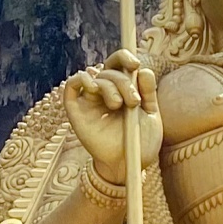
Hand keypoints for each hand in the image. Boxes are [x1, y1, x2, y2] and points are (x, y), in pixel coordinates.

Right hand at [63, 50, 161, 186]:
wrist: (129, 166)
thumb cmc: (140, 143)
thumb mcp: (151, 115)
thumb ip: (148, 92)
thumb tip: (144, 70)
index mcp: (122, 89)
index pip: (118, 64)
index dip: (124, 57)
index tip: (135, 64)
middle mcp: (104, 92)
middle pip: (109, 70)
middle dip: (124, 81)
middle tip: (133, 101)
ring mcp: (89, 101)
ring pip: (95, 77)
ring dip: (110, 86)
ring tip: (119, 105)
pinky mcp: (76, 111)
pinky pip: (71, 86)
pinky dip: (80, 79)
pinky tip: (94, 87)